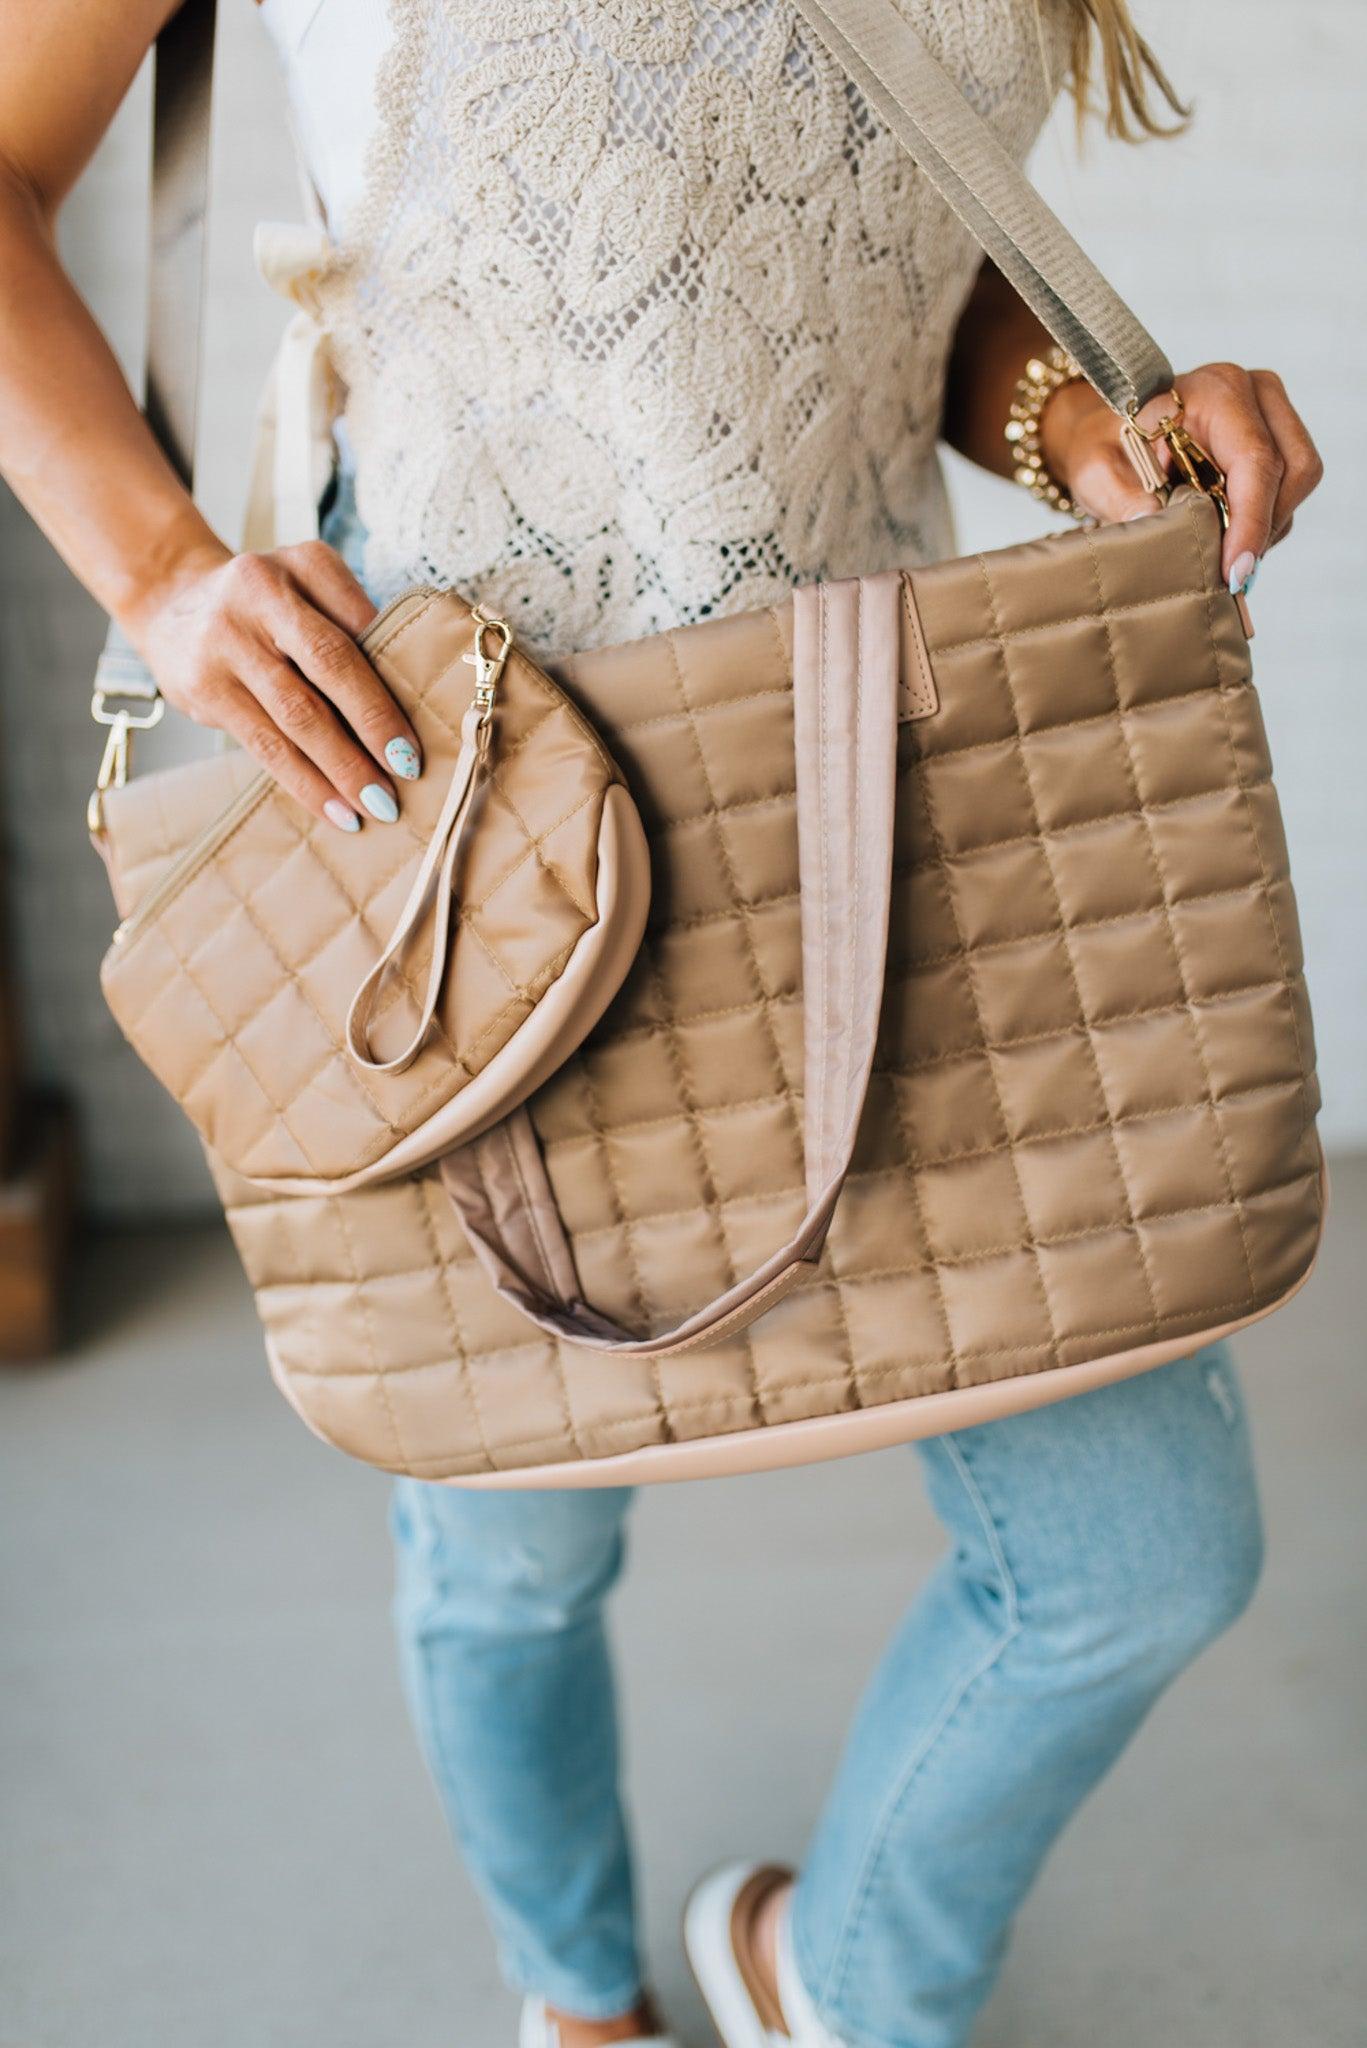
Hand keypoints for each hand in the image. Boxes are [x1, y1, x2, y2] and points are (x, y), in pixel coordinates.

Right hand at [124, 540, 421, 831]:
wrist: (170, 601)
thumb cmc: (267, 605)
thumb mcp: (310, 587)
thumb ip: (354, 626)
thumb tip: (411, 701)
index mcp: (303, 565)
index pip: (358, 628)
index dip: (391, 684)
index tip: (419, 737)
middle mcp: (259, 594)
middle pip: (327, 666)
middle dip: (373, 726)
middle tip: (407, 772)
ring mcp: (225, 641)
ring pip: (295, 715)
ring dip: (342, 768)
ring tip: (378, 806)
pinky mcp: (203, 687)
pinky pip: (264, 744)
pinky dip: (305, 782)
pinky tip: (335, 810)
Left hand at [1040, 363, 1323, 592]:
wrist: (1109, 434)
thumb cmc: (1105, 447)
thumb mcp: (1096, 472)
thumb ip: (1119, 498)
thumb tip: (1151, 523)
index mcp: (1215, 392)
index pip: (1255, 458)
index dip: (1251, 520)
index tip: (1234, 571)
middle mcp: (1254, 394)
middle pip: (1293, 470)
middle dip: (1262, 528)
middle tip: (1227, 574)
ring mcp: (1271, 415)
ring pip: (1297, 483)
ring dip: (1265, 528)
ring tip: (1220, 554)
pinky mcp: (1276, 441)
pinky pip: (1287, 492)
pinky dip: (1262, 523)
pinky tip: (1224, 537)